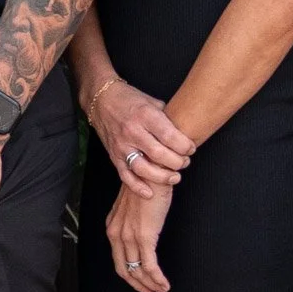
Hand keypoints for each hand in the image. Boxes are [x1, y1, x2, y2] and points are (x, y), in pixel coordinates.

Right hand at [83, 79, 193, 198]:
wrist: (101, 99)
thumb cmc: (129, 99)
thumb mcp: (152, 101)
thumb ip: (167, 118)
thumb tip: (184, 132)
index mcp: (145, 115)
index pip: (170, 136)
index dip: (185, 146)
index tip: (191, 148)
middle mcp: (133, 131)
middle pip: (159, 154)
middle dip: (177, 162)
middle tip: (185, 162)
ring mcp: (122, 145)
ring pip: (143, 168)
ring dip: (162, 177)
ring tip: (175, 177)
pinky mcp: (113, 155)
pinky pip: (125, 175)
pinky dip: (137, 186)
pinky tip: (150, 193)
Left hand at [107, 183, 174, 291]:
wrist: (152, 170)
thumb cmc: (146, 184)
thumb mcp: (134, 205)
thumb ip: (133, 221)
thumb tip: (142, 234)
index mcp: (113, 227)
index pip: (118, 259)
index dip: (130, 275)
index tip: (141, 283)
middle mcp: (117, 233)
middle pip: (125, 270)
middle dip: (138, 285)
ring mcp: (129, 236)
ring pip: (138, 271)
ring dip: (151, 284)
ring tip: (161, 291)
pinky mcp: (144, 236)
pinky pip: (149, 265)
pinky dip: (157, 279)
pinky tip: (164, 285)